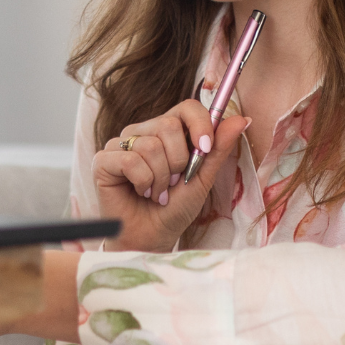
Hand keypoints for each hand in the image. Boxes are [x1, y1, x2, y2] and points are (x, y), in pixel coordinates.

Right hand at [94, 102, 249, 253]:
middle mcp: (142, 132)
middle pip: (168, 125)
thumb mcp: (202, 178)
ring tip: (157, 193)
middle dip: (179, 161)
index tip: (205, 148)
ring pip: (150, 146)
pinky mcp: (103, 160)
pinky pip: (130, 161)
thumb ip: (218, 149)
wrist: (152, 237)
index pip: (187, 107)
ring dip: (161, 178)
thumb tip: (242, 119)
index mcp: (167, 131)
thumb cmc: (175, 208)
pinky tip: (140, 193)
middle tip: (174, 182)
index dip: (200, 124)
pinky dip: (143, 183)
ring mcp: (120, 144)